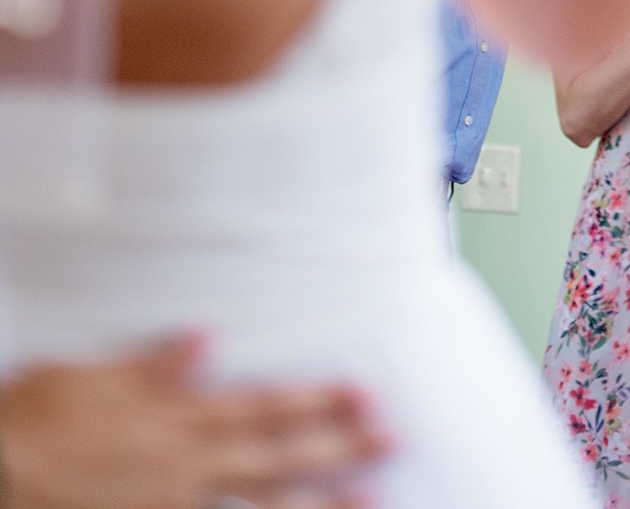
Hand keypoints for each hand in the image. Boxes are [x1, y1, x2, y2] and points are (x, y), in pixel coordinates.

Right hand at [0, 337, 390, 508]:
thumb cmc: (32, 423)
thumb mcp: (88, 378)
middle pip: (275, 457)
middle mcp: (183, 467)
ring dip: (318, 504)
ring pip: (259, 507)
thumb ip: (154, 366)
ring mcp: (171, 508)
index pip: (261, 407)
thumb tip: (206, 338)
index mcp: (175, 419)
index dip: (316, 401)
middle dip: (339, 447)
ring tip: (372, 501)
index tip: (364, 393)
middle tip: (394, 439)